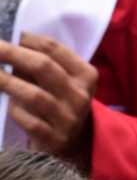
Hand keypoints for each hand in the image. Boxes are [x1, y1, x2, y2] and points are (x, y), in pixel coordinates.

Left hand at [0, 34, 96, 154]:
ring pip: (35, 95)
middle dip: (12, 54)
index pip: (55, 49)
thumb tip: (11, 46)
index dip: (28, 40)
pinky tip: (7, 105)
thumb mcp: (62, 82)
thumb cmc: (61, 104)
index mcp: (86, 75)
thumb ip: (43, 66)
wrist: (75, 144)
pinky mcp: (55, 139)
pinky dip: (15, 111)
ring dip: (6, 82)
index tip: (10, 35)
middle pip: (44, 67)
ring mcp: (69, 118)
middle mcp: (80, 95)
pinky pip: (30, 121)